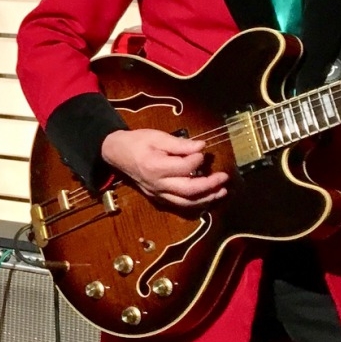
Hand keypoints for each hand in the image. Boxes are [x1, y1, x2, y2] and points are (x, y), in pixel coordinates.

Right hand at [101, 127, 228, 204]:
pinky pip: (179, 205)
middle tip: (224, 177)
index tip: (204, 152)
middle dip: (210, 186)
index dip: (198, 159)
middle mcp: (157, 184)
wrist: (116, 153)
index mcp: (155, 167)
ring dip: (206, 199)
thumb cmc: (136, 142)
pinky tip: (206, 197)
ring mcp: (157, 193)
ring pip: (186, 203)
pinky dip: (195, 203)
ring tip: (221, 191)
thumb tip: (201, 146)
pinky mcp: (157, 197)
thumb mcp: (156, 136)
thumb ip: (180, 144)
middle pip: (189, 191)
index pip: (184, 168)